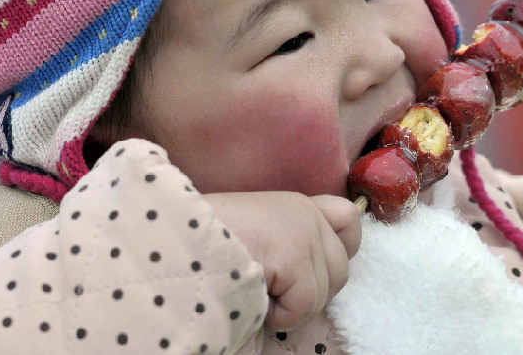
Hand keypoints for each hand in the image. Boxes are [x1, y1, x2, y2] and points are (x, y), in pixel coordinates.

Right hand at [204, 192, 361, 330]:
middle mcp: (305, 212)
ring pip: (323, 293)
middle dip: (310, 293)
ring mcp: (302, 231)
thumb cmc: (204, 245)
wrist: (174, 244)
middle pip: (341, 270)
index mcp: (296, 205)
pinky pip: (304, 305)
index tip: (310, 272)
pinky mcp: (293, 254)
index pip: (349, 219)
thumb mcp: (258, 232)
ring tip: (254, 290)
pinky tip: (250, 296)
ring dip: (291, 307)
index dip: (340, 250)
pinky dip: (279, 316)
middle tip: (271, 293)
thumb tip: (317, 279)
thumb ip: (291, 240)